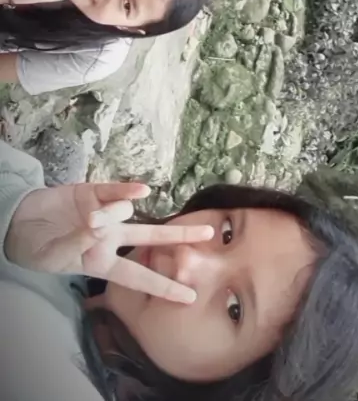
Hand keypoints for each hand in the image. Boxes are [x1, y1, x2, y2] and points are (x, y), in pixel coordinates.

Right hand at [5, 181, 212, 303]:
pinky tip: (142, 190)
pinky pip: (116, 190)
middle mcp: (110, 238)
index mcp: (103, 262)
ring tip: (87, 220)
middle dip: (180, 237)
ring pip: (126, 212)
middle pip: (152, 237)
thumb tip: (100, 226)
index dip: (163, 287)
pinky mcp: (94, 192)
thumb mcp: (58, 256)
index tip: (190, 297)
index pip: (139, 276)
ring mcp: (105, 214)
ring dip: (115, 214)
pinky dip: (128, 190)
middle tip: (209, 235)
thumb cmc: (39, 249)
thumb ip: (80, 242)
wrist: (19, 224)